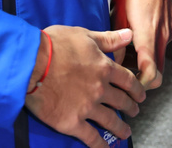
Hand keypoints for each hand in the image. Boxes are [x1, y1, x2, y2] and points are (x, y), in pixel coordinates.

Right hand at [24, 26, 144, 147]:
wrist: (31, 63)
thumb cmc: (54, 45)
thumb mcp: (84, 35)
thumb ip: (108, 39)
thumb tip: (128, 34)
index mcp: (104, 67)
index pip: (128, 80)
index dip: (136, 88)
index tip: (141, 94)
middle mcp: (100, 89)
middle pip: (122, 101)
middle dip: (131, 107)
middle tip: (134, 111)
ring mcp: (87, 107)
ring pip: (110, 121)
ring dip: (121, 128)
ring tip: (126, 132)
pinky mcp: (72, 122)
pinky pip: (91, 137)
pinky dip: (100, 145)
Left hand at [110, 0, 171, 89]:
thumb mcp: (117, 13)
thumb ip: (118, 42)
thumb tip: (114, 63)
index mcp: (148, 33)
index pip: (151, 73)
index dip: (140, 85)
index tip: (127, 85)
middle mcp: (163, 35)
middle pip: (158, 72)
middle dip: (142, 78)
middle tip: (122, 74)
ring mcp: (169, 30)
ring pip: (159, 58)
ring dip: (145, 63)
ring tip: (124, 53)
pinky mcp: (171, 26)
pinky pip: (161, 46)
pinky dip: (150, 50)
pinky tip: (134, 39)